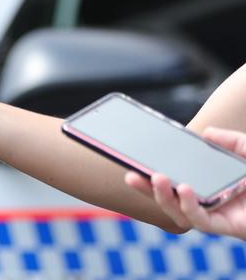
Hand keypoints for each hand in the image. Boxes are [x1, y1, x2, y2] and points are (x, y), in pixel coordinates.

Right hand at [124, 127, 245, 239]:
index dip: (151, 172)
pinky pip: (200, 220)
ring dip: (162, 198)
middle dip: (146, 189)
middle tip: (128, 173)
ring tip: (155, 177)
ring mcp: (215, 216)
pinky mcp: (225, 227)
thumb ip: (232, 141)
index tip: (134, 160)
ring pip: (179, 212)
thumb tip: (207, 134)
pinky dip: (189, 206)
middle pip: (168, 198)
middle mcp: (207, 202)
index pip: (174, 179)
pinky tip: (184, 189)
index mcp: (208, 185)